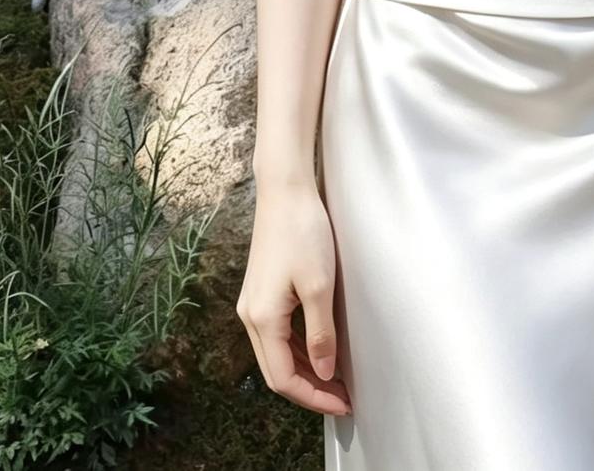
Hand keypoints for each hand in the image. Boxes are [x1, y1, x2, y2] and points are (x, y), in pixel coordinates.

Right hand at [236, 183, 351, 415]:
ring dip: (303, 371)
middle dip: (309, 389)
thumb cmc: (302, 231)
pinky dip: (296, 350)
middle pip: (276, 371)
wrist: (285, 191)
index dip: (313, 397)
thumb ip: (320, 334)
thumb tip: (325, 372)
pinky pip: (276, 334)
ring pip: (275, 354)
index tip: (342, 402)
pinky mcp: (261, 292)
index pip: (283, 379)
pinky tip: (317, 349)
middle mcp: (250, 316)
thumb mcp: (320, 285)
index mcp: (262, 319)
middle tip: (342, 396)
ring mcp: (253, 303)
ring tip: (335, 379)